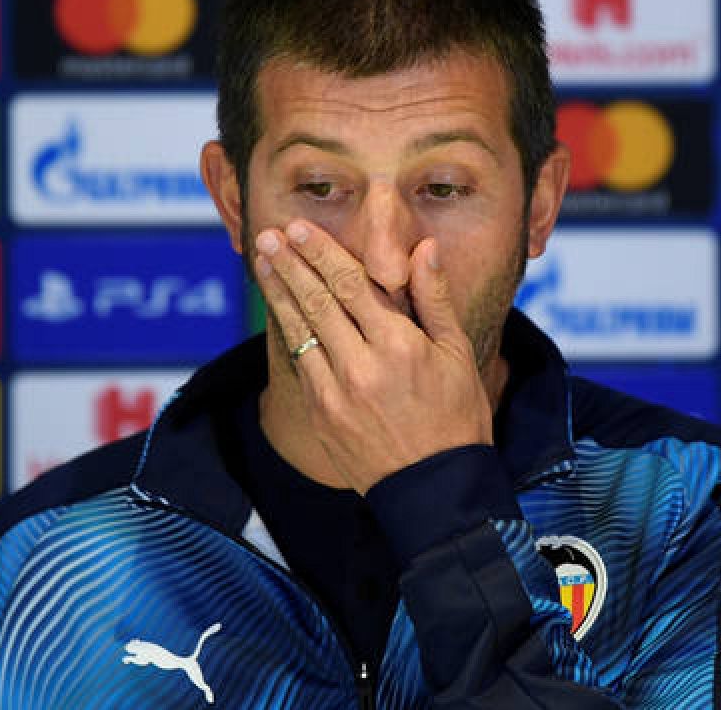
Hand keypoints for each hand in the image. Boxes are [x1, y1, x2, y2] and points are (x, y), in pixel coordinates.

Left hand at [253, 219, 493, 494]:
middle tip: (269, 235)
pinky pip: (300, 364)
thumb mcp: (457, 354)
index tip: (300, 229)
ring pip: (301, 330)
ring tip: (263, 262)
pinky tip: (279, 311)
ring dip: (279, 292)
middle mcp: (362, 366)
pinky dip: (288, 333)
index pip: (352, 284)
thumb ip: (434, 298)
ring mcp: (336, 393)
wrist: (435, 489)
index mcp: (399, 345)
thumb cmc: (456, 418)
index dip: (322, 252)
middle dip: (291, 264)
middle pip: (318, 301)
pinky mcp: (321, 416)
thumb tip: (424, 249)